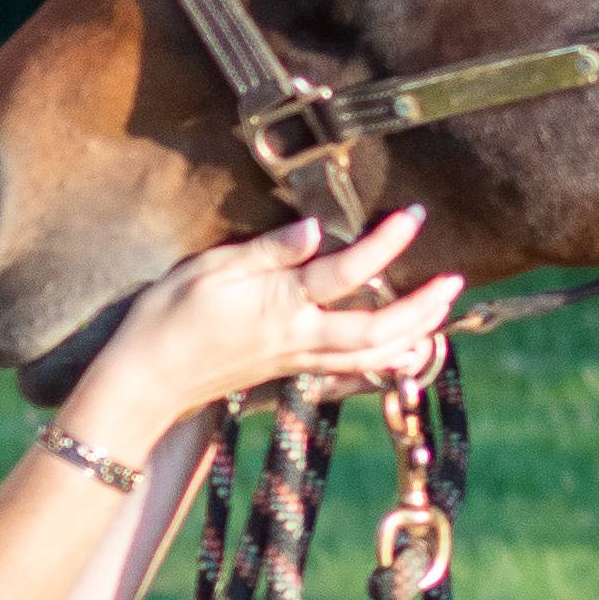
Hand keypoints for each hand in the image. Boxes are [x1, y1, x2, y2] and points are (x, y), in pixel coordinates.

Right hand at [66, 211, 458, 458]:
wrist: (144, 383)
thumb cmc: (167, 320)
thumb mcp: (209, 270)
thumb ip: (267, 251)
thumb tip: (317, 228)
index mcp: (281, 306)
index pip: (346, 271)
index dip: (385, 243)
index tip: (414, 216)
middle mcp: (298, 338)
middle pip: (377, 327)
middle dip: (421, 306)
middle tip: (454, 280)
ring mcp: (296, 359)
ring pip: (370, 353)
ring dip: (412, 333)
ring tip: (440, 312)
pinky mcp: (288, 371)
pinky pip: (350, 369)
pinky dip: (383, 361)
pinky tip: (401, 354)